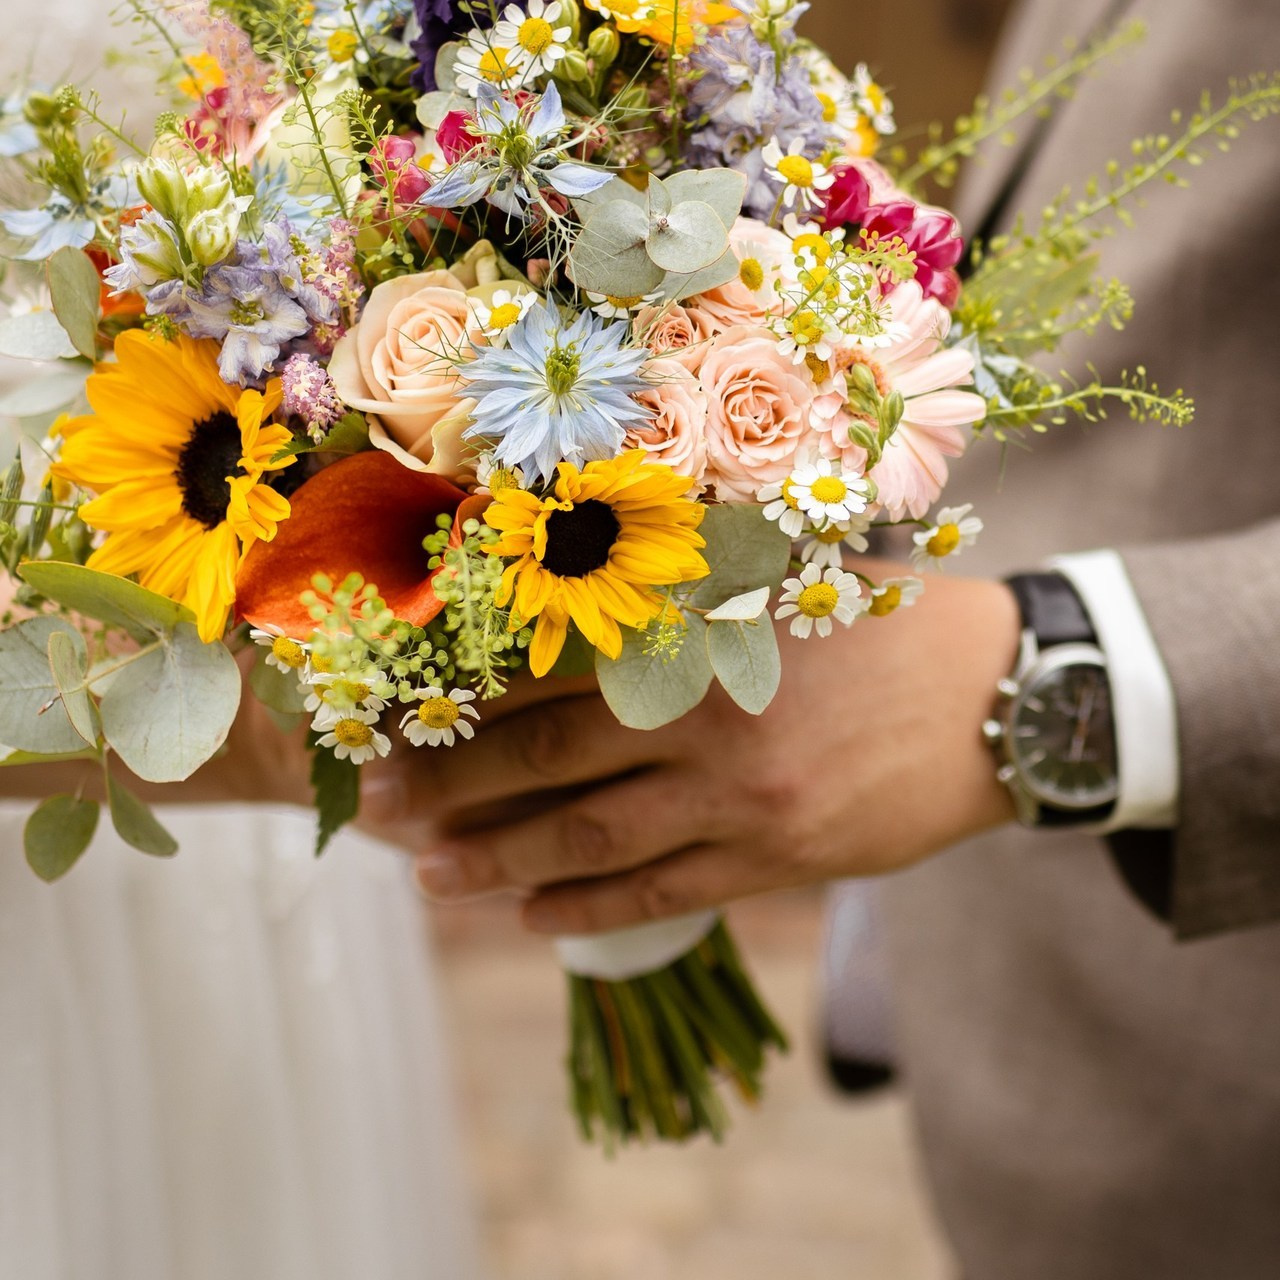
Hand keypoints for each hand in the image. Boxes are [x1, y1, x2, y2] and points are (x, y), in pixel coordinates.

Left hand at [378, 560, 1020, 933]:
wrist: (1000, 696)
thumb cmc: (881, 623)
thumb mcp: (783, 575)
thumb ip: (682, 583)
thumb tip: (571, 589)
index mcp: (702, 631)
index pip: (553, 664)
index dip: (467, 690)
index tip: (401, 706)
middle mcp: (709, 716)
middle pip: (549, 756)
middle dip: (451, 781)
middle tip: (374, 801)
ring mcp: (744, 798)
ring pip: (593, 838)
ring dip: (500, 859)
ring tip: (428, 875)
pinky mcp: (781, 859)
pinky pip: (664, 894)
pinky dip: (589, 908)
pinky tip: (530, 916)